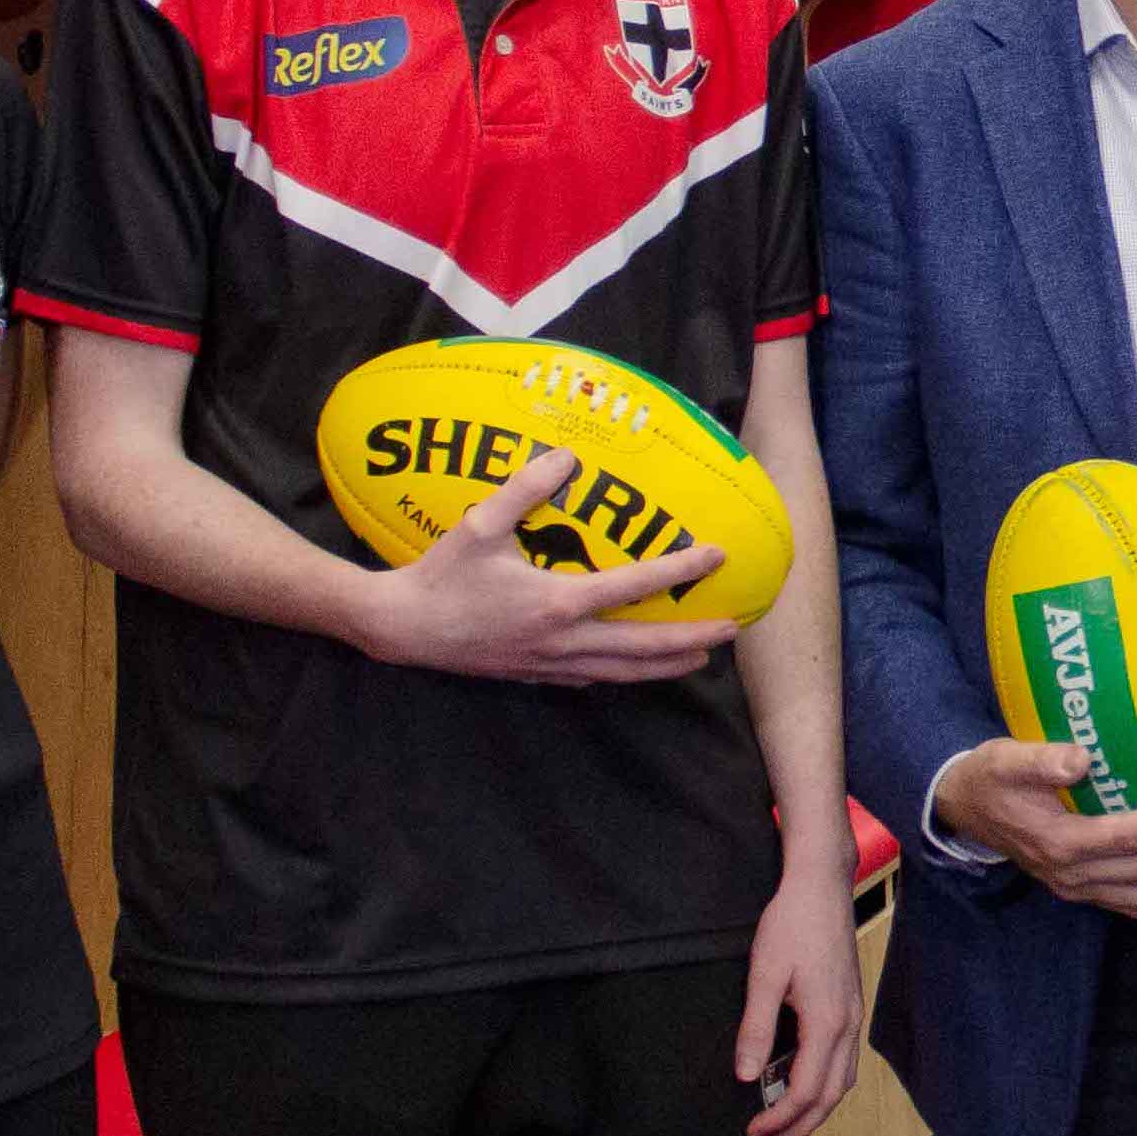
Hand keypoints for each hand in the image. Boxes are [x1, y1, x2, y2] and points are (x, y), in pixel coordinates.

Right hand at [349, 448, 742, 683]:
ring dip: (667, 664)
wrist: (403, 629)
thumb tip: (567, 456)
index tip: (716, 556)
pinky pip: (594, 678)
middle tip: (733, 626)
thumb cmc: (440, 573)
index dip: (680, 570)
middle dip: (693, 637)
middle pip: (645, 645)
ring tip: (703, 657)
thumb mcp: (480, 524)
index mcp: (558, 602)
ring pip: (625, 671)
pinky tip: (638, 669)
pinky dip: (625, 674)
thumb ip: (525, 489)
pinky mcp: (538, 676)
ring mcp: (553, 663)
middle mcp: (564, 639)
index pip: (635, 586)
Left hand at [734, 866, 863, 1135]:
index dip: (781, 1118)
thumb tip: (745, 1075)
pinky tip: (804, 1083)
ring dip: (817, 1108)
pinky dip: (826, 1084)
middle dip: (802, 1126)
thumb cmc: (792, 924)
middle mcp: (848, 1025)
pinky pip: (845, 1060)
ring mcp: (854, 1015)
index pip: (807, 1090)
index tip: (754, 1130)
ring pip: (844, 1080)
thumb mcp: (764, 975)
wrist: (822, 886)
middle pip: (832, 1095)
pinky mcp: (851, 1005)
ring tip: (787, 1122)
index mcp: (827, 1022)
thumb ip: (756, 1028)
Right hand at [930, 740, 1136, 918]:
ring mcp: (1078, 888)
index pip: (1125, 837)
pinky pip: (1131, 907)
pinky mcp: (1082, 889)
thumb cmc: (991, 777)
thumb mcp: (1006, 759)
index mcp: (1061, 843)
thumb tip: (1081, 759)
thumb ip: (1043, 760)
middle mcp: (1073, 875)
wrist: (963, 809)